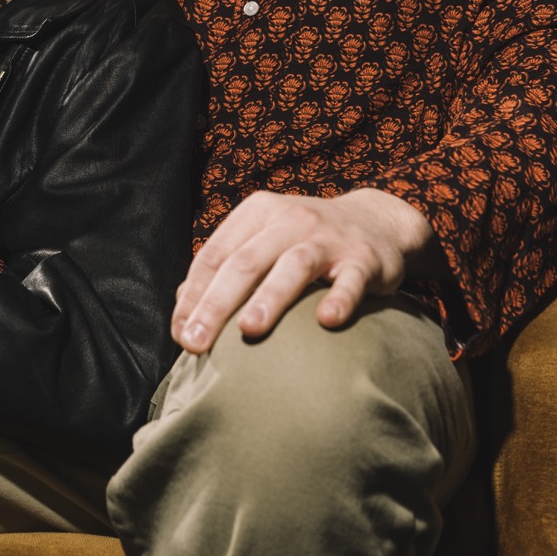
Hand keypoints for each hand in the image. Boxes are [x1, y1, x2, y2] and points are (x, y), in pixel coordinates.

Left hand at [172, 188, 446, 354]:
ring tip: (248, 329)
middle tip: (195, 343)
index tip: (179, 333)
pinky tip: (327, 321)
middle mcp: (290, 219)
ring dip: (270, 297)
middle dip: (216, 304)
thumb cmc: (307, 239)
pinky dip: (340, 298)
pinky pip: (351, 280)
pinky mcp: (364, 259)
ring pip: (294, 266)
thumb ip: (228, 264)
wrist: (377, 220)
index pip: (216, 255)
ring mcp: (328, 238)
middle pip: (246, 262)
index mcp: (258, 212)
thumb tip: (183, 304)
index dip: (194, 294)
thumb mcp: (265, 238)